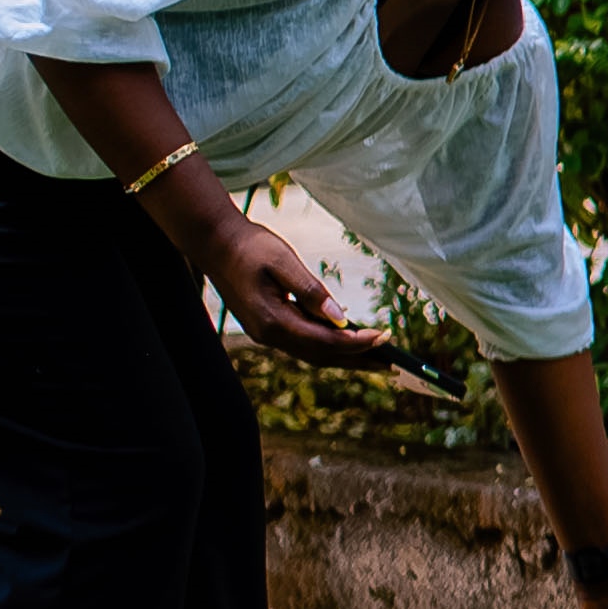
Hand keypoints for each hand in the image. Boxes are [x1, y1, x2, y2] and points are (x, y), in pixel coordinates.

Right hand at [206, 213, 401, 369]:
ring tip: (377, 358)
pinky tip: (348, 344)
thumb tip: (341, 319)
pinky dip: (328, 347)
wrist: (215, 243)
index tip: (385, 338)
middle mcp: (268, 334)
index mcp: (272, 320)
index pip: (324, 341)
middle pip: (321, 356)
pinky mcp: (267, 327)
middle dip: (358, 360)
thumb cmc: (251, 247)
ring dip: (345, 358)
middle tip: (392, 365)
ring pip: (312, 353)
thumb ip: (312, 292)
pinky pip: (303, 344)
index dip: (357, 343)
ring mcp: (266, 334)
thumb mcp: (284, 262)